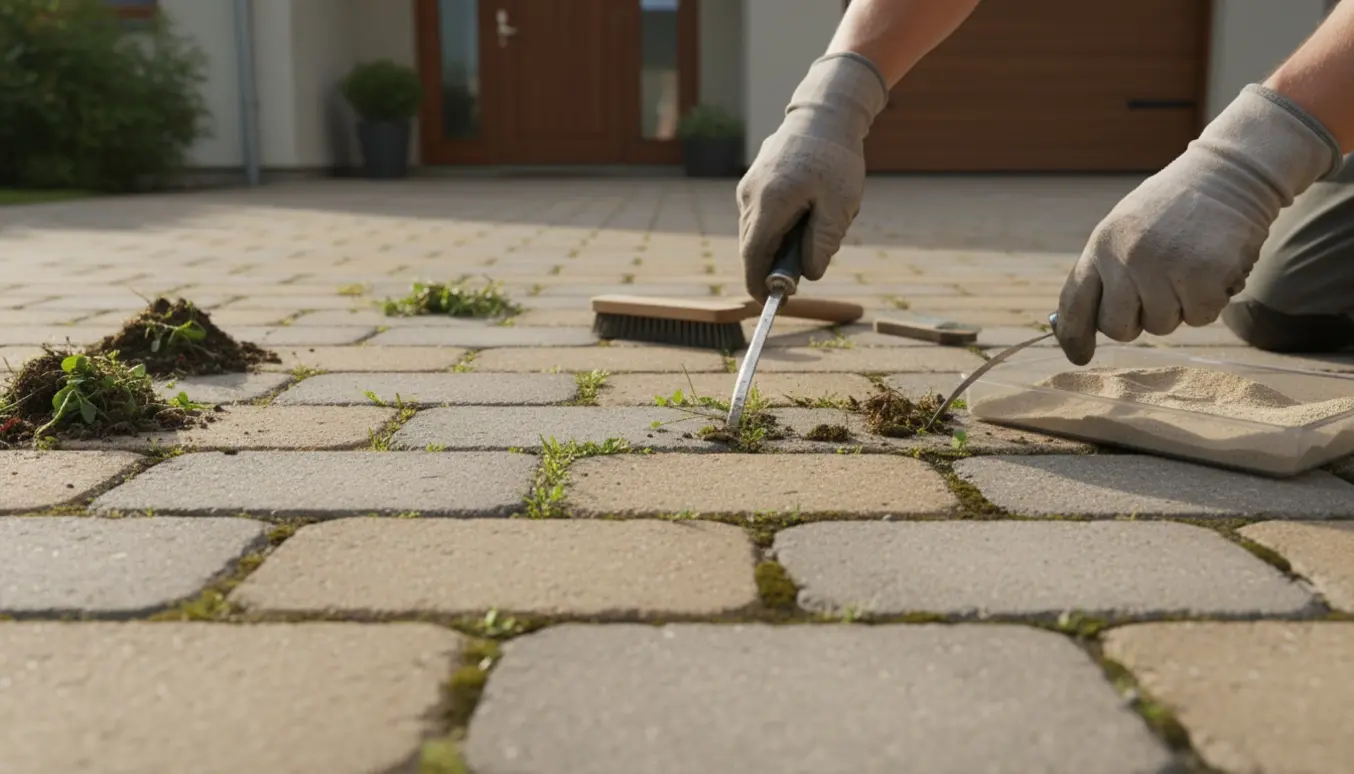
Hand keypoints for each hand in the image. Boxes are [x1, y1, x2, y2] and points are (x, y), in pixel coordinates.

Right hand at [736, 53, 887, 302]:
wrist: (824, 113)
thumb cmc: (836, 159)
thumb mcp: (840, 205)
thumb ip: (823, 243)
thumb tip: (810, 273)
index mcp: (769, 203)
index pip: (752, 257)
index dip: (758, 284)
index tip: (771, 301)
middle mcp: (751, 196)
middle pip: (753, 247)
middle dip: (777, 263)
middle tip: (810, 264)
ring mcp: (748, 187)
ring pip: (758, 231)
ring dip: (783, 241)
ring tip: (820, 220)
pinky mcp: (753, 181)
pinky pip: (762, 215)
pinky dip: (781, 224)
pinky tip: (810, 206)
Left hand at [1056, 84, 1342, 364]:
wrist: (1230, 173)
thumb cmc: (1174, 207)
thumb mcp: (1125, 228)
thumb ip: (1107, 271)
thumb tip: (1084, 327)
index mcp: (1102, 244)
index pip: (1076, 302)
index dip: (1073, 335)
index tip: (1079, 356)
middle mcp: (1127, 257)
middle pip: (1118, 327)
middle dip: (1136, 321)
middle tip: (1157, 294)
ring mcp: (1165, 267)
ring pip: (1162, 326)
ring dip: (1178, 308)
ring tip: (1188, 267)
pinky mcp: (1204, 275)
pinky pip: (1200, 318)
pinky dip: (1210, 302)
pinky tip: (1213, 268)